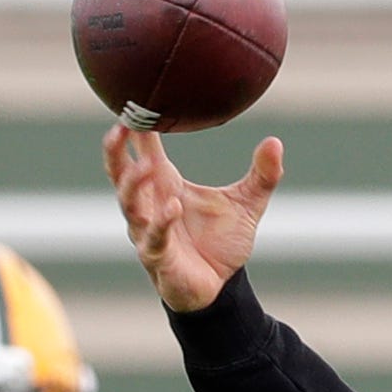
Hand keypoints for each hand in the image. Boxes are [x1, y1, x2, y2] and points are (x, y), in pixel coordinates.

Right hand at [104, 126, 284, 313]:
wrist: (221, 288)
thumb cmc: (222, 243)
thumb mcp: (247, 204)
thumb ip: (262, 174)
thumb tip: (275, 141)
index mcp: (166, 184)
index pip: (143, 149)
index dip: (135, 128)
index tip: (133, 102)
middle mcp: (151, 203)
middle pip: (119, 172)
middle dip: (115, 151)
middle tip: (120, 126)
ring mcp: (149, 230)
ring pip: (129, 203)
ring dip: (133, 183)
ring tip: (146, 165)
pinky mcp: (158, 256)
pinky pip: (153, 237)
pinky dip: (160, 222)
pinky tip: (172, 207)